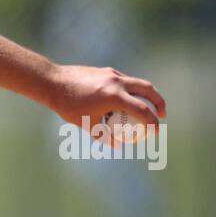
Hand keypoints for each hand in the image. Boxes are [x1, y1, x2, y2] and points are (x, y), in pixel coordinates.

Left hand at [47, 65, 166, 136]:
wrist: (53, 82)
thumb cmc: (68, 105)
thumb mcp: (86, 124)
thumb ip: (104, 136)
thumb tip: (118, 145)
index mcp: (114, 96)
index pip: (142, 110)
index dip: (152, 123)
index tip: (156, 132)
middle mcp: (117, 82)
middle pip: (148, 90)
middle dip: (159, 102)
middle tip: (162, 115)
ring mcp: (112, 74)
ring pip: (137, 83)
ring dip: (146, 94)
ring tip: (147, 107)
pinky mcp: (106, 70)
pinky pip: (125, 80)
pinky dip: (131, 89)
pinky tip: (125, 99)